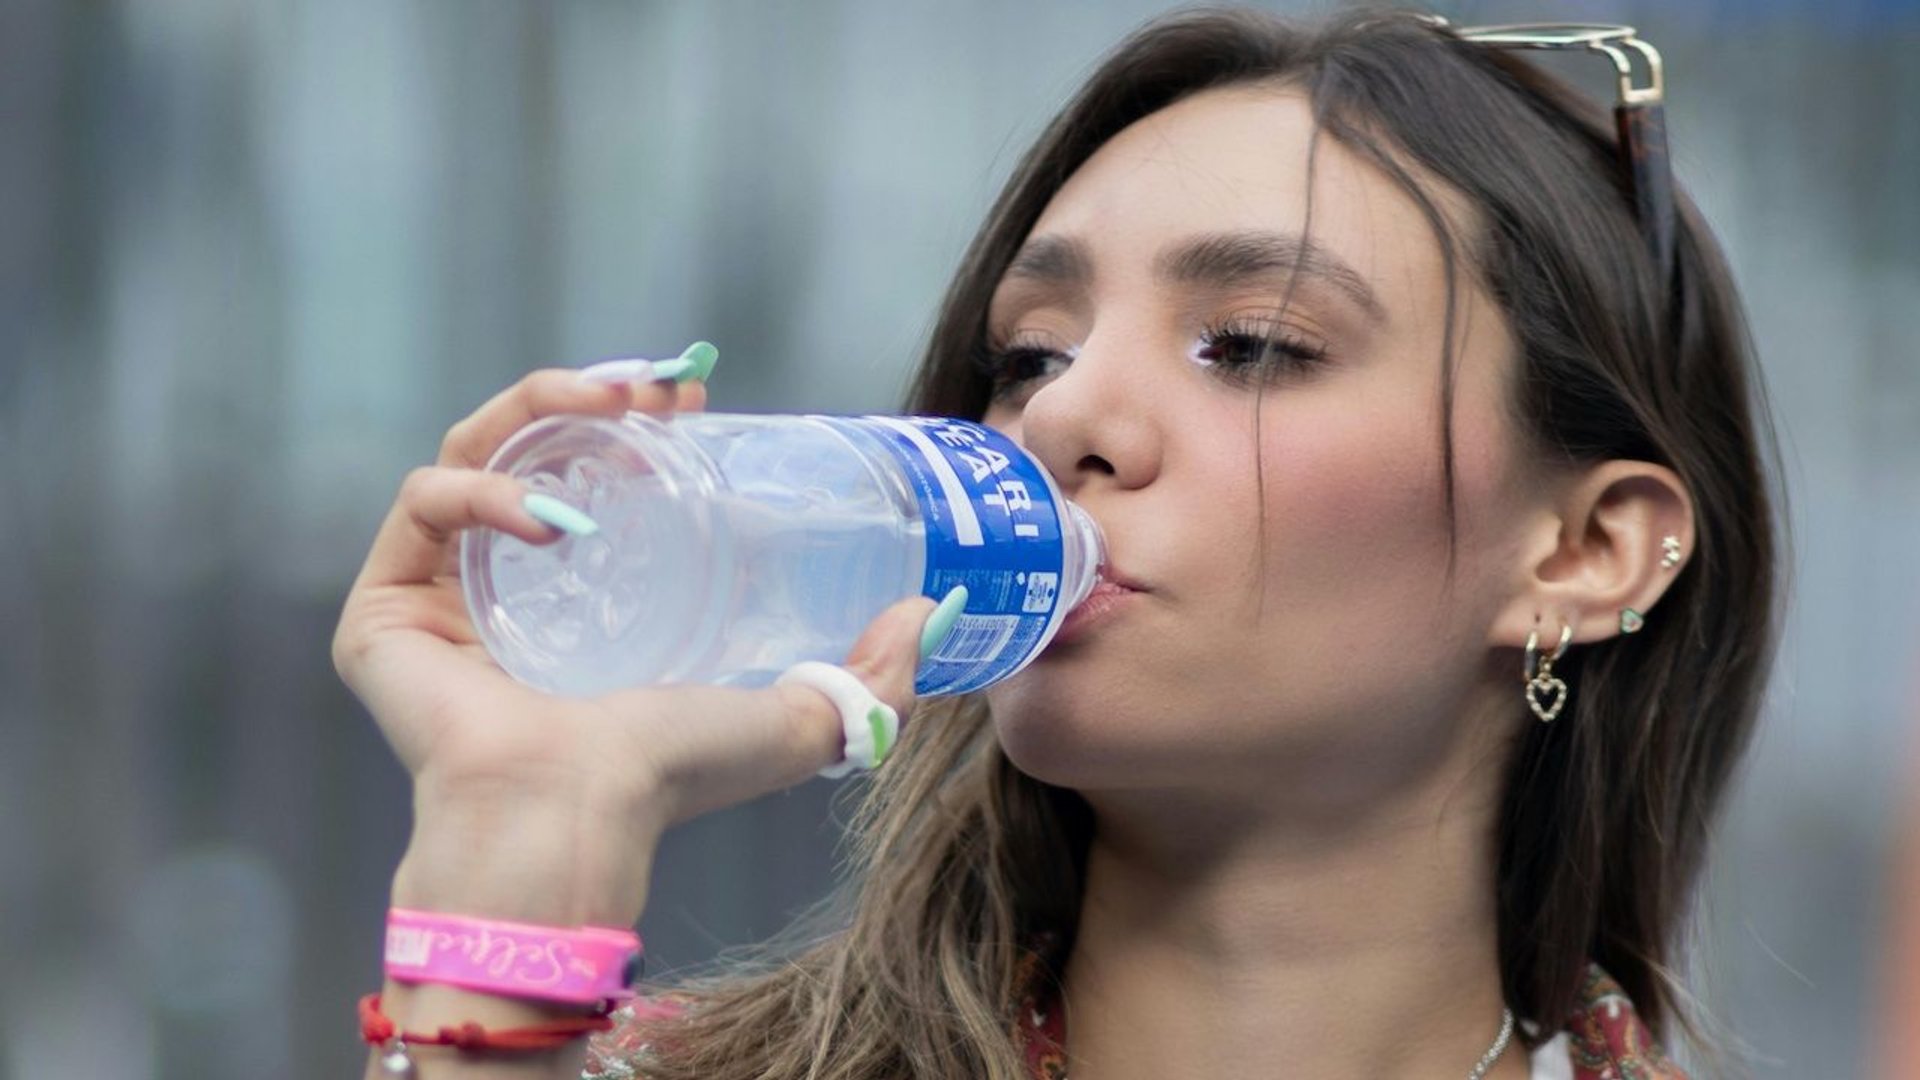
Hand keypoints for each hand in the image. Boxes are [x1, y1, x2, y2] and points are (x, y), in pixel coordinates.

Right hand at [333, 368, 933, 926]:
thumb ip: (869, 673)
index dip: (631, 417)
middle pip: (528, 446)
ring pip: (469, 453)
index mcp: (580, 601)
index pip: (591, 474)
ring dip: (534, 409)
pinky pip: (424, 504)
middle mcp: (505, 589)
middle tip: (651, 382)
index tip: (691, 391)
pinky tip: (545, 516)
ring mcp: (439, 597)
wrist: (575, 819)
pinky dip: (480, 490)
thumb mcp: (794, 715)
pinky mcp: (383, 612)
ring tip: (605, 405)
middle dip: (585, 393)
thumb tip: (931, 617)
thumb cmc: (668, 780)